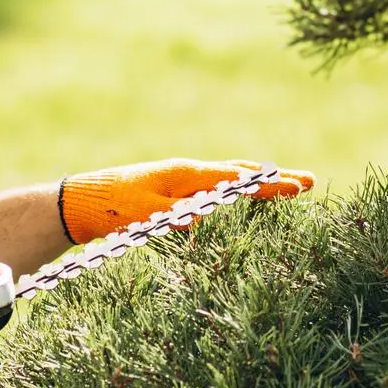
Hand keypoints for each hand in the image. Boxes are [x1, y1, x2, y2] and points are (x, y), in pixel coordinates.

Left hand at [58, 158, 314, 243]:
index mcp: (185, 175)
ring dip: (260, 181)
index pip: (237, 179)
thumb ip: (172, 214)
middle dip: (275, 178)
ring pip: (230, 178)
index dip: (271, 184)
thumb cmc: (109, 208)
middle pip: (240, 172)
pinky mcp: (173, 192)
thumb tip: (203, 215)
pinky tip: (244, 196)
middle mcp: (188, 173)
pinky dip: (238, 188)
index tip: (301, 185)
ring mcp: (181, 181)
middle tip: (309, 182)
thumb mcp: (141, 214)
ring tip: (288, 185)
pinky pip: (216, 188)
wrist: (78, 203)